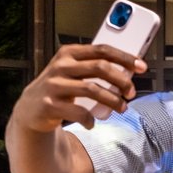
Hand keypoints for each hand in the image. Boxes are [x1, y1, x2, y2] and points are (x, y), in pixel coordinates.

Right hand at [12, 43, 146, 132]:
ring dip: (113, 101)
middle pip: (100, 68)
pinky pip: (79, 112)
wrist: (31, 108)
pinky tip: (93, 123)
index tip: (141, 66)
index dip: (124, 57)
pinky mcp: (50, 104)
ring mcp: (54, 85)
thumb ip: (94, 68)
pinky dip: (90, 119)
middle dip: (121, 80)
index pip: (102, 50)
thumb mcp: (73, 72)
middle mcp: (61, 66)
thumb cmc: (60, 87)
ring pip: (93, 89)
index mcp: (69, 53)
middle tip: (131, 92)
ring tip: (122, 108)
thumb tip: (128, 72)